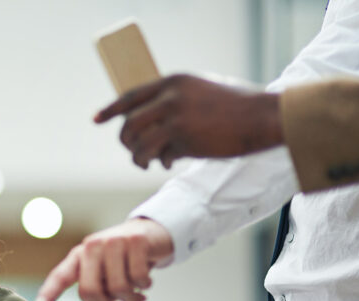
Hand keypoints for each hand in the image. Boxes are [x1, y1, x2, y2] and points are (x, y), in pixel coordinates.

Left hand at [35, 218, 173, 300]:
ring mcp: (114, 241)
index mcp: (80, 255)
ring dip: (130, 299)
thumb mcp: (106, 275)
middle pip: (90, 290)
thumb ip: (96, 294)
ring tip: (136, 296)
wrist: (152, 233)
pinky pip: (138, 277)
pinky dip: (144, 286)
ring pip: (118, 287)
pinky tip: (145, 282)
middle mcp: (92, 246)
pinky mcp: (136, 241)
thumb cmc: (124, 259)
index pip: (61, 275)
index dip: (50, 292)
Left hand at [95, 74, 282, 168]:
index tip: (96, 120)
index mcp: (172, 81)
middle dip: (127, 141)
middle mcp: (169, 96)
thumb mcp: (200, 92)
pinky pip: (158, 155)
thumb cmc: (234, 108)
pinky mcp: (183, 138)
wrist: (262, 117)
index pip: (131, 95)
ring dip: (139, 157)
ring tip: (149, 162)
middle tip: (135, 151)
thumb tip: (146, 122)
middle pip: (129, 124)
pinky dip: (160, 162)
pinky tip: (170, 162)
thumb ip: (174, 100)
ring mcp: (175, 116)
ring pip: (138, 143)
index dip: (111, 109)